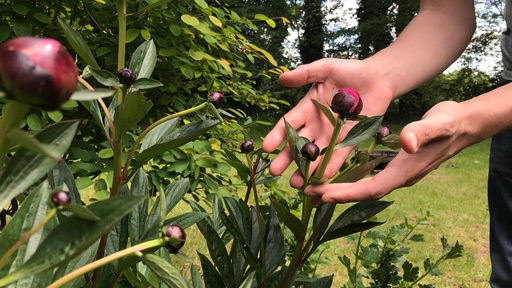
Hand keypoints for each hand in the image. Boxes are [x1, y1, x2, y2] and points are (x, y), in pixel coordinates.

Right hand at [262, 58, 392, 186]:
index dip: (276, 136)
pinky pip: (338, 155)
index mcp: (307, 109)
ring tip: (296, 183)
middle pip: (298, 144)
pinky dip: (331, 166)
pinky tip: (323, 178)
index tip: (266, 148)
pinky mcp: (350, 140)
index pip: (288, 125)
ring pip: (316, 155)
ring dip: (306, 169)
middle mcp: (316, 125)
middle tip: (274, 171)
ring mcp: (332, 135)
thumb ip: (305, 74)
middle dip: (286, 158)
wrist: (377, 78)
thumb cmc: (349, 71)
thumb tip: (282, 78)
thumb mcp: (325, 69)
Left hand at [304, 101, 472, 203]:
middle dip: (335, 194)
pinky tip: (334, 171)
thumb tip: (405, 142)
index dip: (347, 194)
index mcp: (405, 171)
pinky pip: (368, 175)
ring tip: (312, 186)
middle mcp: (399, 176)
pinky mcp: (394, 164)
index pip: (371, 189)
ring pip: (363, 185)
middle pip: (363, 192)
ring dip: (339, 187)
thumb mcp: (438, 123)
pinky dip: (349, 176)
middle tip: (306, 191)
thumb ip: (422, 132)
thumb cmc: (450, 123)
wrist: (462, 124)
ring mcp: (397, 172)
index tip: (322, 194)